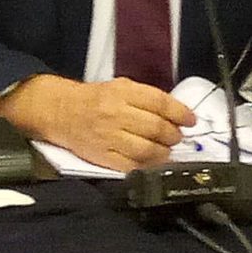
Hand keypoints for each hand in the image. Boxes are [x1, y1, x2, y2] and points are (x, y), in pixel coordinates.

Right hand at [0, 75, 193, 171]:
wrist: (60, 111)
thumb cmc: (94, 99)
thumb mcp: (119, 86)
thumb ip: (146, 98)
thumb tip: (176, 114)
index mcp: (121, 92)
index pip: (160, 102)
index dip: (180, 113)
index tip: (191, 120)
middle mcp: (115, 113)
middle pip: (156, 128)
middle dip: (174, 135)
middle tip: (177, 137)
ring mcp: (108, 137)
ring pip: (147, 149)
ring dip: (164, 152)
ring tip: (166, 150)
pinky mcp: (102, 156)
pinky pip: (131, 166)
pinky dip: (147, 166)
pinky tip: (152, 162)